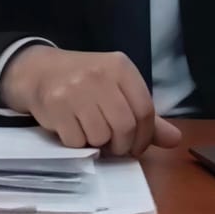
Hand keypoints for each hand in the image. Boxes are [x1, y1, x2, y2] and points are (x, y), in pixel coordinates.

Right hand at [0, 46, 183, 157]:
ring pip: (100, 136)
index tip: (135, 146)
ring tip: (90, 131)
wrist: (39, 70)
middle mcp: (100, 74)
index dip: (144, 137)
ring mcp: (76, 88)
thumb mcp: (117, 89)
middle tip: (113, 145)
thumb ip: (145, 115)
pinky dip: (76, 143)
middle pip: (125, 127)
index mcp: (120, 67)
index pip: (145, 110)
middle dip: (121, 145)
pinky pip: (76, 141)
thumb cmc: (85, 82)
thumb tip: (175, 139)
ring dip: (97, 143)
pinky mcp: (56, 104)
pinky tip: (72, 128)